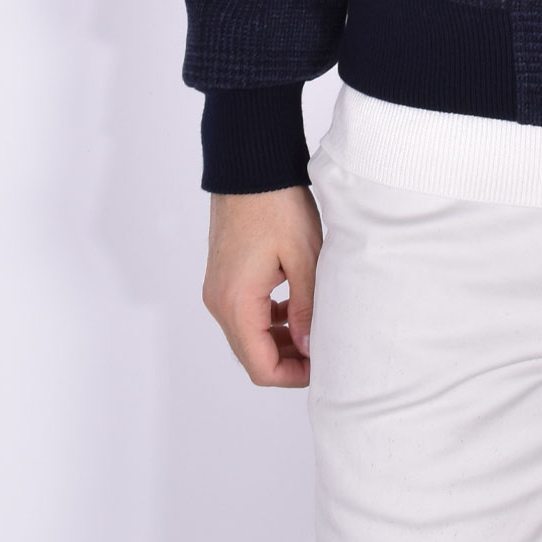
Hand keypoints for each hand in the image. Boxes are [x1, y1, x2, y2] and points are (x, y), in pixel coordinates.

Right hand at [202, 185, 322, 386]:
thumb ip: (306, 309)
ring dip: (279, 340)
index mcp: (237, 303)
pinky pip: (244, 312)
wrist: (250, 166)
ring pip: (248, 334)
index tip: (322, 367)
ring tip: (314, 329)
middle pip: (251, 354)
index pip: (260, 366)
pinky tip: (295, 306)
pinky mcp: (223, 275)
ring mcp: (218, 288)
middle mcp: (220, 302)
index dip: (293, 376)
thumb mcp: (304, 258)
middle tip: (323, 351)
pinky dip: (268, 319)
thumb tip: (309, 350)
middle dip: (288, 360)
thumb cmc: (277, 205)